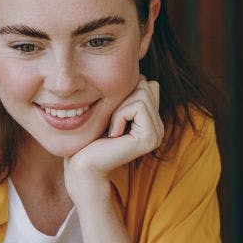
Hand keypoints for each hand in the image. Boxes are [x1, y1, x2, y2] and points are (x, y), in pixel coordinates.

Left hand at [64, 76, 162, 198]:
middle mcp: (159, 128)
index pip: (148, 85)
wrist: (83, 164)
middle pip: (147, 86)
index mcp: (152, 121)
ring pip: (142, 95)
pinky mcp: (150, 138)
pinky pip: (137, 107)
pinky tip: (113, 135)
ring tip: (112, 130)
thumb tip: (146, 78)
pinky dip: (119, 116)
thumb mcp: (112, 111)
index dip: (125, 93)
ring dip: (119, 109)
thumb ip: (130, 97)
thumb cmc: (91, 138)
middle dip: (122, 99)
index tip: (113, 116)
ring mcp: (157, 134)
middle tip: (111, 123)